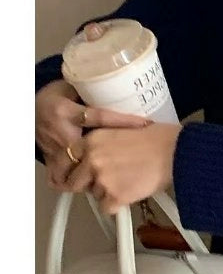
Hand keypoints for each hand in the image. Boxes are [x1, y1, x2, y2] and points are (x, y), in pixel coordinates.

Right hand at [36, 80, 152, 190]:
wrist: (28, 110)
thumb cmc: (53, 97)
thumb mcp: (69, 88)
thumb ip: (91, 93)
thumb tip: (121, 93)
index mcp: (66, 111)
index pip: (99, 116)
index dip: (123, 121)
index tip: (144, 124)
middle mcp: (60, 132)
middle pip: (87, 151)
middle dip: (108, 159)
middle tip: (131, 162)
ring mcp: (53, 149)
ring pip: (73, 169)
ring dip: (91, 175)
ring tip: (112, 179)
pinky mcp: (50, 160)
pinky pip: (59, 177)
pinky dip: (72, 183)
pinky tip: (87, 186)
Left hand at [65, 123, 183, 214]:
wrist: (177, 152)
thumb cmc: (159, 139)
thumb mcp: (123, 129)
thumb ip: (104, 142)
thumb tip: (94, 154)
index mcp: (92, 139)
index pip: (67, 159)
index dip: (73, 169)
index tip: (76, 175)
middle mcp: (91, 159)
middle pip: (75, 182)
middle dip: (88, 184)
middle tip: (107, 181)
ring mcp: (101, 179)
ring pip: (94, 195)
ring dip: (107, 193)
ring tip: (129, 181)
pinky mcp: (114, 196)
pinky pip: (108, 208)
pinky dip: (118, 204)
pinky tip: (133, 191)